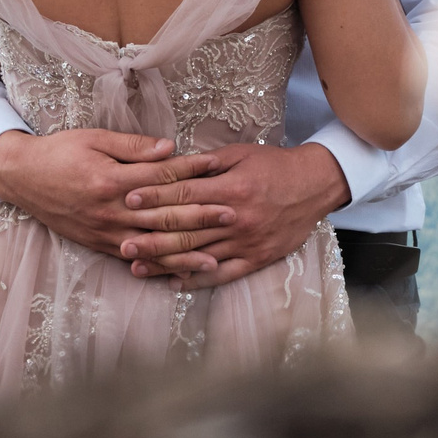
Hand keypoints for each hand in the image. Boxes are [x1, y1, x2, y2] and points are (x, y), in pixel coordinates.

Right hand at [0, 128, 231, 259]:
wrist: (22, 177)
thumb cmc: (60, 152)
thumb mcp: (94, 138)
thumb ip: (133, 146)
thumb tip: (171, 148)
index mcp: (112, 180)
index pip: (161, 178)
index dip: (192, 173)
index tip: (220, 170)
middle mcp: (110, 211)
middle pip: (163, 216)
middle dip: (201, 217)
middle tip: (233, 216)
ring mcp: (105, 232)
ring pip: (152, 246)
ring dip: (185, 253)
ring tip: (216, 258)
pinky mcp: (99, 245)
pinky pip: (135, 259)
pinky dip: (158, 267)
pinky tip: (177, 274)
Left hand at [119, 142, 351, 290]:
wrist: (316, 185)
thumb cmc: (275, 165)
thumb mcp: (241, 155)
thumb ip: (206, 163)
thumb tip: (172, 167)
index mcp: (232, 188)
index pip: (184, 195)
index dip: (154, 197)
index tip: (129, 199)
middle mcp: (236, 219)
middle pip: (186, 230)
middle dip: (151, 236)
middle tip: (122, 242)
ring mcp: (246, 242)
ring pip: (199, 256)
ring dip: (166, 262)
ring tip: (137, 266)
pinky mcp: (256, 259)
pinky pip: (222, 274)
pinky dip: (197, 279)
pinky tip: (174, 282)